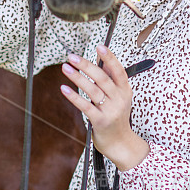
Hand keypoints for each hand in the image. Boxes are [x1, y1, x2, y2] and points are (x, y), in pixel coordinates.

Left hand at [60, 45, 149, 170]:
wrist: (121, 143)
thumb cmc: (117, 116)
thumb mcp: (119, 96)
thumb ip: (110, 78)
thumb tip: (100, 59)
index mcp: (125, 90)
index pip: (118, 71)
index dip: (110, 58)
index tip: (100, 46)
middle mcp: (119, 99)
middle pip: (102, 78)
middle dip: (86, 66)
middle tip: (72, 57)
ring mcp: (110, 111)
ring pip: (93, 90)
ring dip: (78, 78)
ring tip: (66, 68)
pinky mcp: (100, 122)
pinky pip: (86, 107)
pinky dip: (74, 97)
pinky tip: (64, 89)